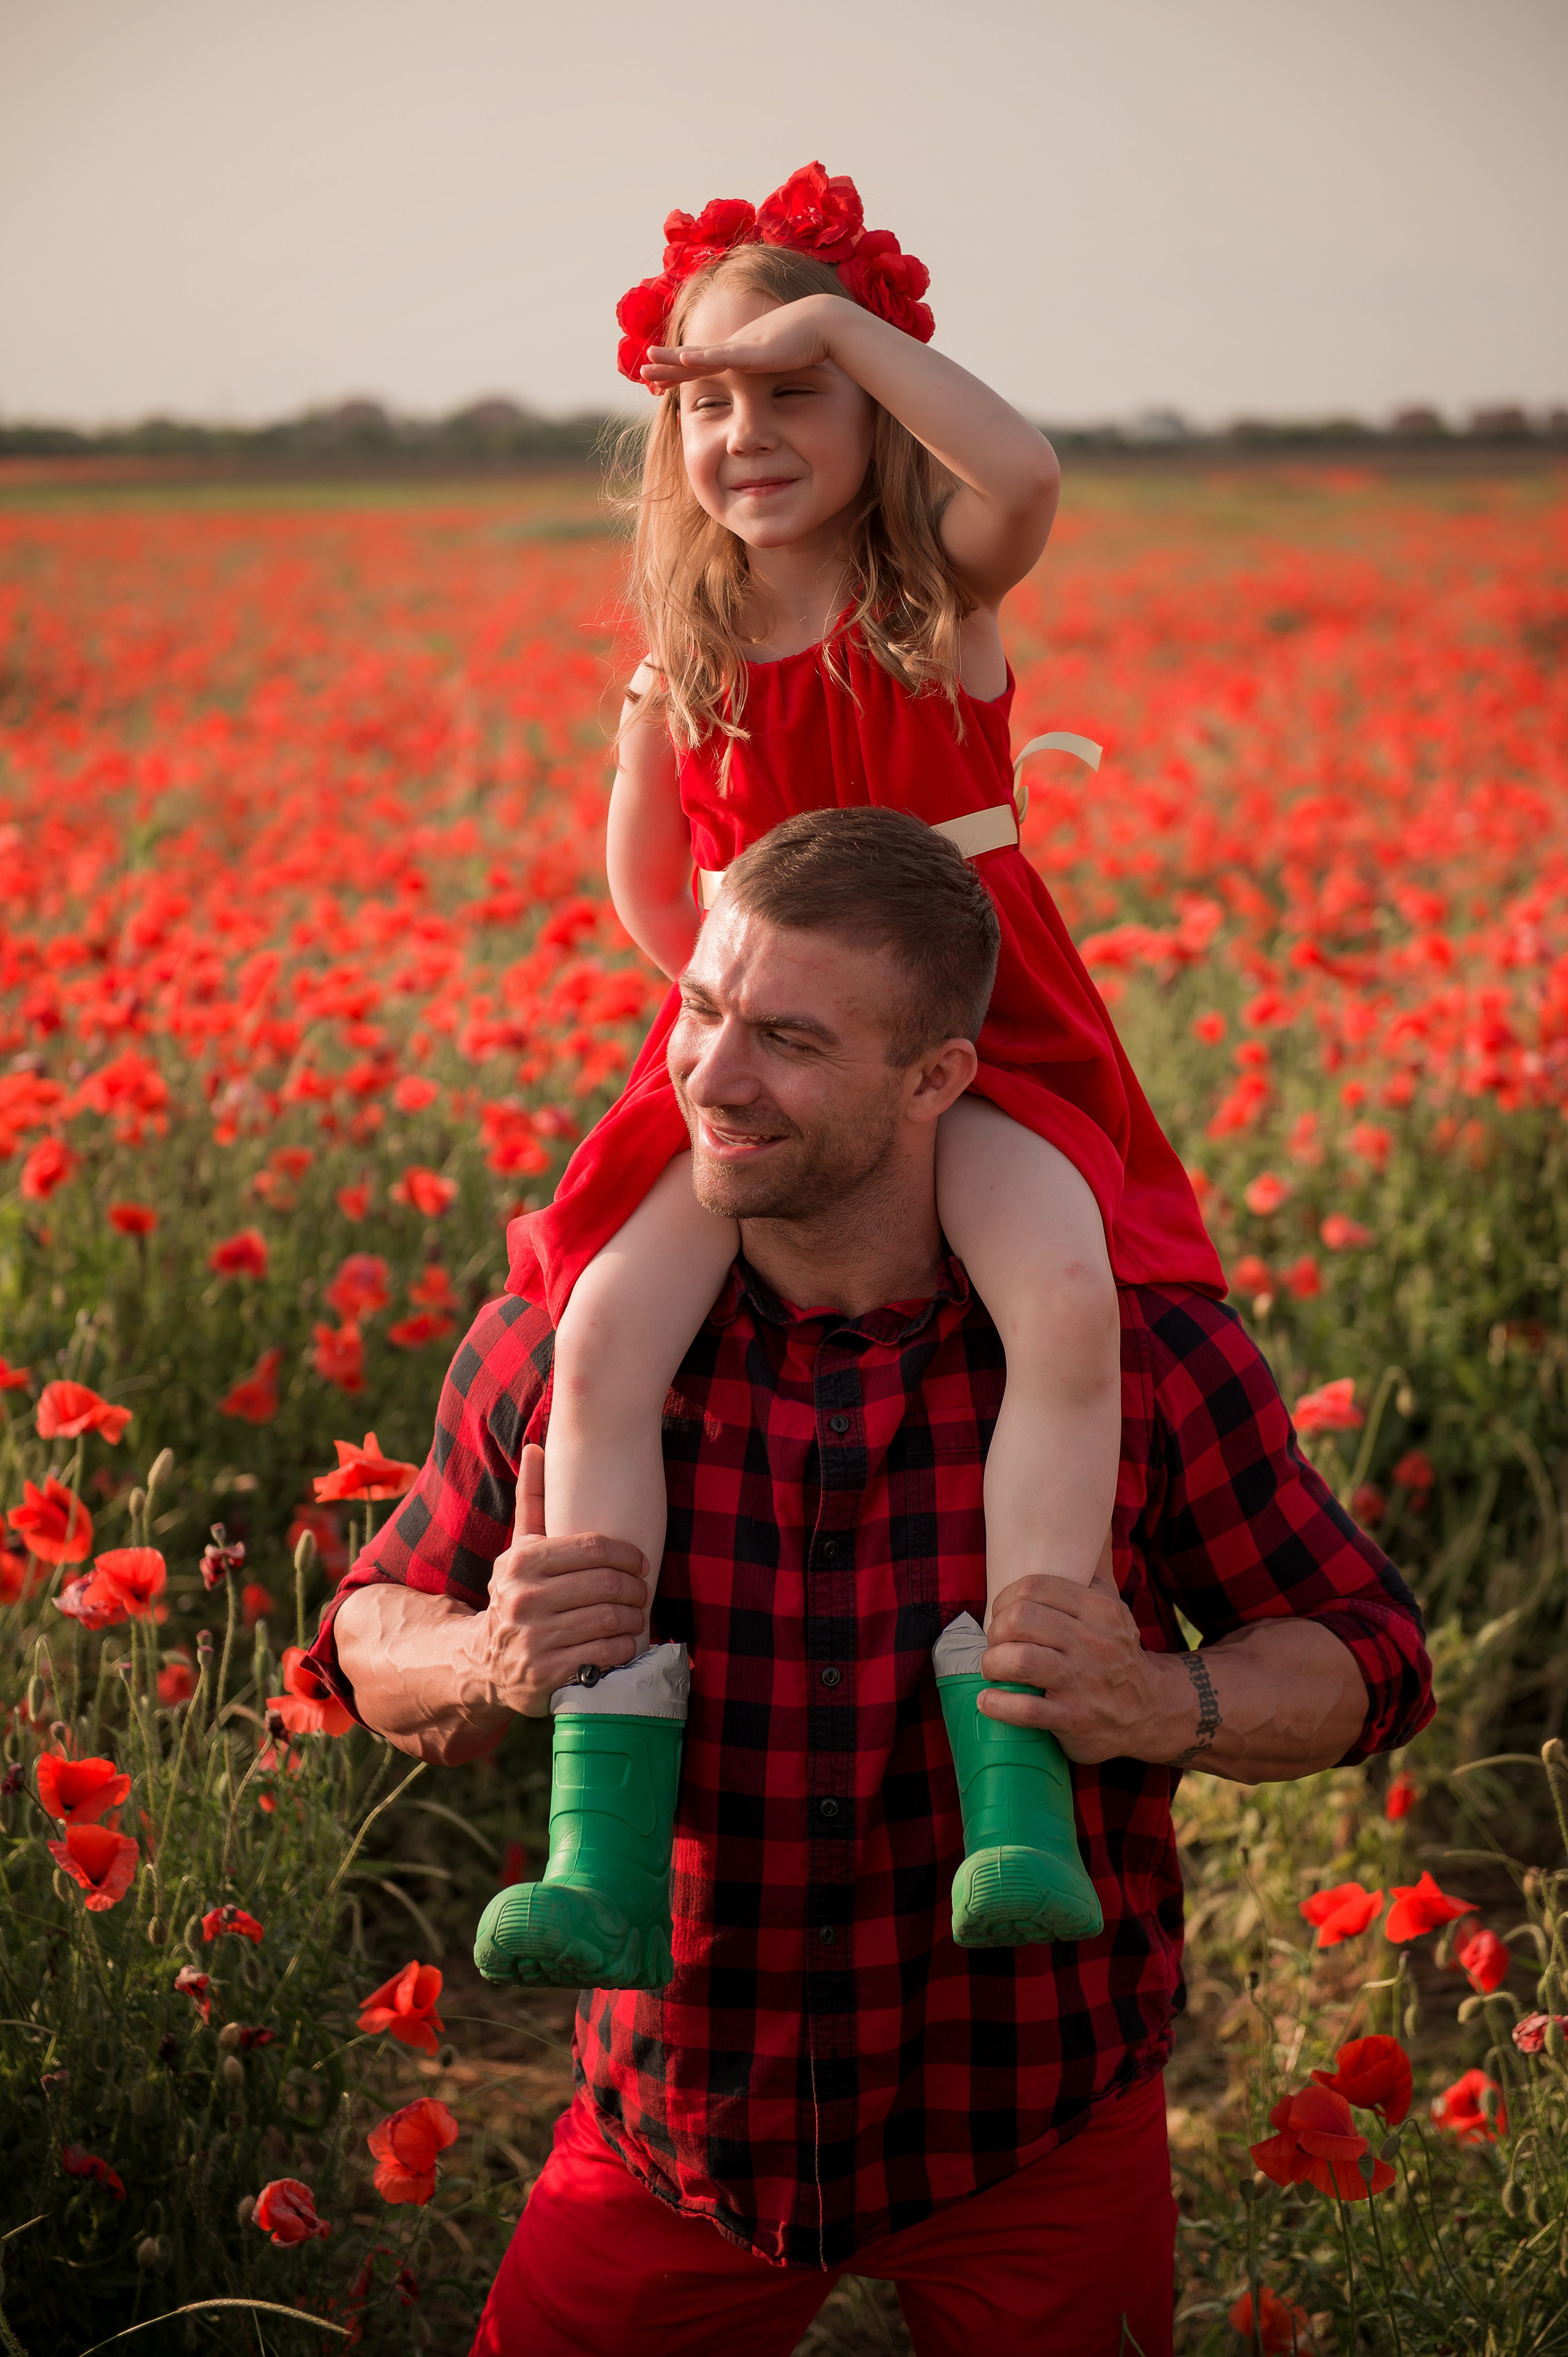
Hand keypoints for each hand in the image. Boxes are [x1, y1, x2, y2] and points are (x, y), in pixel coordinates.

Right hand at [470, 1444, 649, 1719]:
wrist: (485, 1661)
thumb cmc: (518, 1595)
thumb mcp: (520, 1549)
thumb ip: (532, 1500)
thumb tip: (535, 1446)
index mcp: (521, 1562)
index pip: (594, 1548)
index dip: (628, 1554)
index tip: (640, 1562)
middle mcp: (523, 1599)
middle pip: (607, 1584)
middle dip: (636, 1589)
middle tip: (644, 1592)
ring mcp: (533, 1638)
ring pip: (610, 1619)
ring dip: (634, 1618)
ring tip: (637, 1616)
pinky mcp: (547, 1674)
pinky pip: (605, 1654)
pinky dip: (625, 1648)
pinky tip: (625, 1642)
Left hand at [641, 294, 845, 387]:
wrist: (825, 324)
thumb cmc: (809, 344)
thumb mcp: (782, 365)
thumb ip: (770, 376)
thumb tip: (769, 393)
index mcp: (739, 353)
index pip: (703, 365)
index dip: (681, 373)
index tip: (662, 382)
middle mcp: (734, 347)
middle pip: (694, 359)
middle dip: (667, 365)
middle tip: (643, 372)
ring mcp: (741, 347)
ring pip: (700, 356)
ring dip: (674, 359)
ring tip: (649, 361)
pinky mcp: (753, 351)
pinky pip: (723, 357)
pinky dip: (703, 359)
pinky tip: (685, 359)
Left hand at [978, 1540, 1190, 1764]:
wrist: (1151, 1711)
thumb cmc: (1117, 1651)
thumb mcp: (1114, 1605)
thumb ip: (1097, 1565)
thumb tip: (1095, 1520)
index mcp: (1099, 1610)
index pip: (1033, 1587)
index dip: (1004, 1599)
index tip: (1003, 1615)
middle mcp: (1093, 1643)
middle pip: (1019, 1619)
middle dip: (995, 1630)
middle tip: (995, 1643)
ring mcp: (1083, 1683)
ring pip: (1018, 1661)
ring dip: (993, 1664)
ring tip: (993, 1669)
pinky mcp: (1074, 1720)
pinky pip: (1024, 1710)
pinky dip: (997, 1704)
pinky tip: (990, 1700)